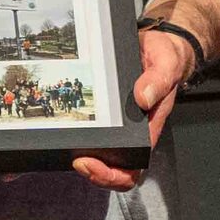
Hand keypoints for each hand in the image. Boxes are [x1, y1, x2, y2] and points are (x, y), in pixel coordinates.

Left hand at [74, 21, 201, 192]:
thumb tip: (143, 98)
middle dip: (92, 172)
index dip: (111, 174)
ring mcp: (114, 123)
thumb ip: (160, 79)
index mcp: (147, 129)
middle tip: (76, 161)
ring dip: (75, 157)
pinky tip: (52, 126)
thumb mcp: (166, 62)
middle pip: (111, 169)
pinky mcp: (102, 110)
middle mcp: (129, 131)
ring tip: (60, 147)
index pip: (131, 168)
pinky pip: (86, 129)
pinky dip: (69, 133)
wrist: (156, 45)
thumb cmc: (165, 59)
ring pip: (95, 153)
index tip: (91, 162)